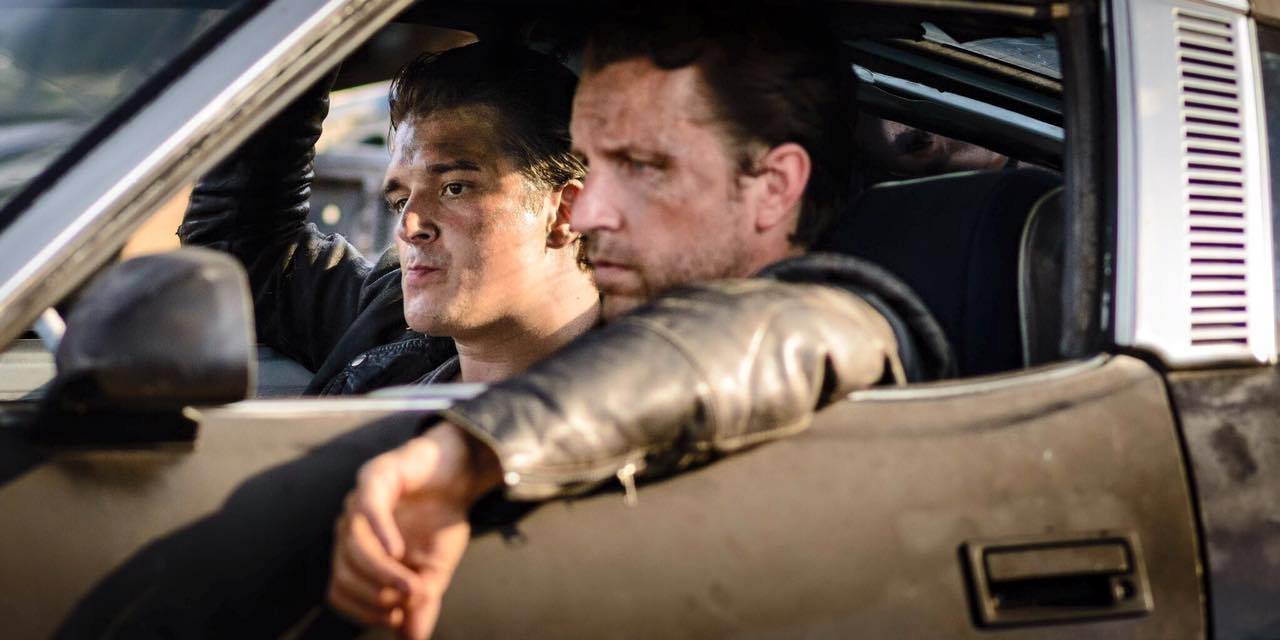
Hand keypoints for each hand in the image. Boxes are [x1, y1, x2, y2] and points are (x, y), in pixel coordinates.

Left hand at [328, 421, 501, 637]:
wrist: (458, 474)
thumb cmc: (440, 521)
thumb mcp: (436, 570)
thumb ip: (421, 602)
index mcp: (355, 553)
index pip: (340, 592)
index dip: (365, 611)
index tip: (399, 615)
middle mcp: (349, 528)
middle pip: (344, 574)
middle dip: (378, 595)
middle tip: (412, 599)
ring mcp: (358, 502)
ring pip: (354, 547)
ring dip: (385, 573)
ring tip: (416, 584)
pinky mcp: (374, 478)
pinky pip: (367, 509)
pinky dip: (380, 534)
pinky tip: (399, 551)